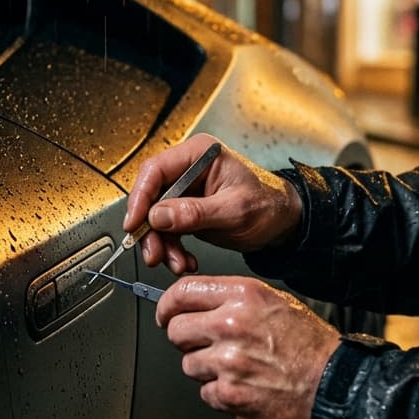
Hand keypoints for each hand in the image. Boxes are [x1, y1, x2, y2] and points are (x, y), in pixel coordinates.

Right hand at [124, 133, 302, 273]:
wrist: (283, 222)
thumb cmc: (269, 204)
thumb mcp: (235, 209)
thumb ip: (196, 212)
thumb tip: (159, 215)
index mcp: (199, 155)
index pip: (156, 170)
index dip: (140, 197)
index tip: (135, 223)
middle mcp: (188, 171)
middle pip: (151, 197)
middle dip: (151, 230)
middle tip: (154, 253)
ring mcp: (186, 192)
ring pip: (156, 218)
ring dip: (162, 245)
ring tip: (177, 263)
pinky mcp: (187, 212)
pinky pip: (168, 231)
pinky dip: (173, 249)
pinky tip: (185, 260)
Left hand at [155, 275, 341, 418]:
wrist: (333, 383)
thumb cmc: (309, 345)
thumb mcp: (274, 301)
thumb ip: (232, 299)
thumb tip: (198, 304)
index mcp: (242, 296)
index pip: (182, 292)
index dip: (167, 306)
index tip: (166, 314)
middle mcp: (231, 324)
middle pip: (176, 330)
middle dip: (186, 340)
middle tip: (206, 345)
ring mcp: (227, 362)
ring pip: (188, 364)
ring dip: (206, 369)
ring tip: (238, 368)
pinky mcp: (228, 394)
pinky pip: (205, 393)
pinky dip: (221, 394)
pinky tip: (245, 386)